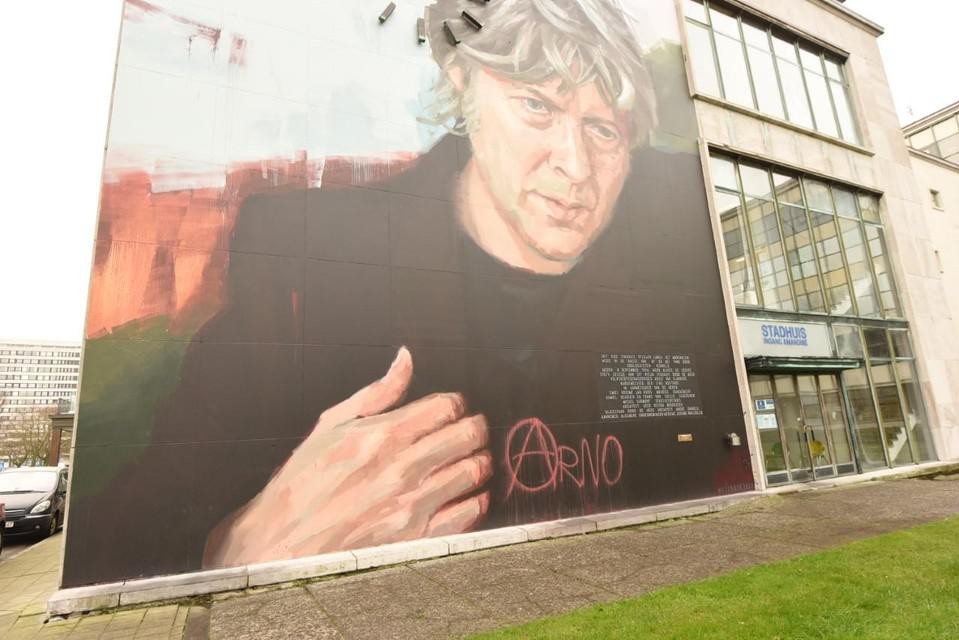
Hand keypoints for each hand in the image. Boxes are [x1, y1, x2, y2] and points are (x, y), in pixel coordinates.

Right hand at [203, 347, 490, 566]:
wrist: (280, 544)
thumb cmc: (302, 483)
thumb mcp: (331, 426)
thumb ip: (378, 392)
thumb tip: (406, 358)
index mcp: (381, 436)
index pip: (446, 406)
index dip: (455, 403)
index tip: (450, 409)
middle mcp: (401, 469)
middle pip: (468, 435)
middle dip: (474, 427)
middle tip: (469, 430)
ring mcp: (412, 506)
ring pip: (474, 471)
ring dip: (479, 460)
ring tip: (469, 459)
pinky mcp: (418, 540)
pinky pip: (469, 513)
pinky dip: (476, 498)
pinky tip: (465, 493)